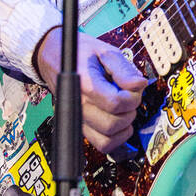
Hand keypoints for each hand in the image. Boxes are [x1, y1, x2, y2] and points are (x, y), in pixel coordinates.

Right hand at [33, 28, 147, 153]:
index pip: (116, 103)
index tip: (134, 87)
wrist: (55, 58)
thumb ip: (123, 69)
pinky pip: (101, 144)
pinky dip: (115, 138)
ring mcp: (78, 118)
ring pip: (108, 138)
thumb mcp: (105, 51)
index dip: (132, 97)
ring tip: (124, 109)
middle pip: (113, 123)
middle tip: (129, 96)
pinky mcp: (81, 126)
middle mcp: (78, 105)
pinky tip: (120, 123)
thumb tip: (139, 84)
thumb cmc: (81, 54)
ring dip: (124, 126)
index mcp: (85, 84)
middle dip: (130, 111)